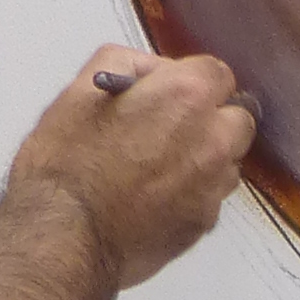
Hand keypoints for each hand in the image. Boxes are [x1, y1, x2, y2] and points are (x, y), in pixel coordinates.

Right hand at [12, 47, 255, 288]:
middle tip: (172, 130)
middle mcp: (211, 138)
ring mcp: (212, 184)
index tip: (173, 94)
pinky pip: (212, 197)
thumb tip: (152, 72)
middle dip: (212, 119)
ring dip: (205, 158)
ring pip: (228, 160)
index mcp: (185, 96)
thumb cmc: (65, 164)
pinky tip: (156, 197)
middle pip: (237, 117)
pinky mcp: (204, 221)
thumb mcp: (81, 89)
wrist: (62, 233)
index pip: (218, 74)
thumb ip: (129, 65)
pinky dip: (193, 193)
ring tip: (158, 168)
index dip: (192, 82)